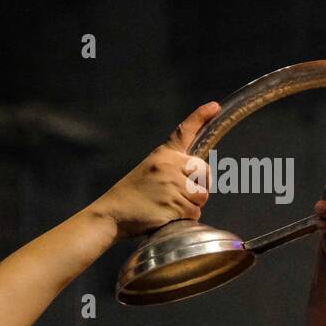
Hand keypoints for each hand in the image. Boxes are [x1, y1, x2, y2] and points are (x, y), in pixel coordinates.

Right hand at [97, 102, 219, 238]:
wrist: (111, 213)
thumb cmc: (131, 195)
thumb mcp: (149, 169)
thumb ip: (173, 168)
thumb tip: (199, 176)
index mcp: (163, 154)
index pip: (185, 131)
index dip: (201, 116)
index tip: (214, 106)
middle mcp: (170, 165)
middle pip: (205, 172)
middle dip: (201, 185)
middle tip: (182, 194)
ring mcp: (173, 185)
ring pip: (202, 196)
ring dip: (191, 205)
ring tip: (169, 206)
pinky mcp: (174, 204)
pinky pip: (194, 213)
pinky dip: (186, 218)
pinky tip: (168, 216)